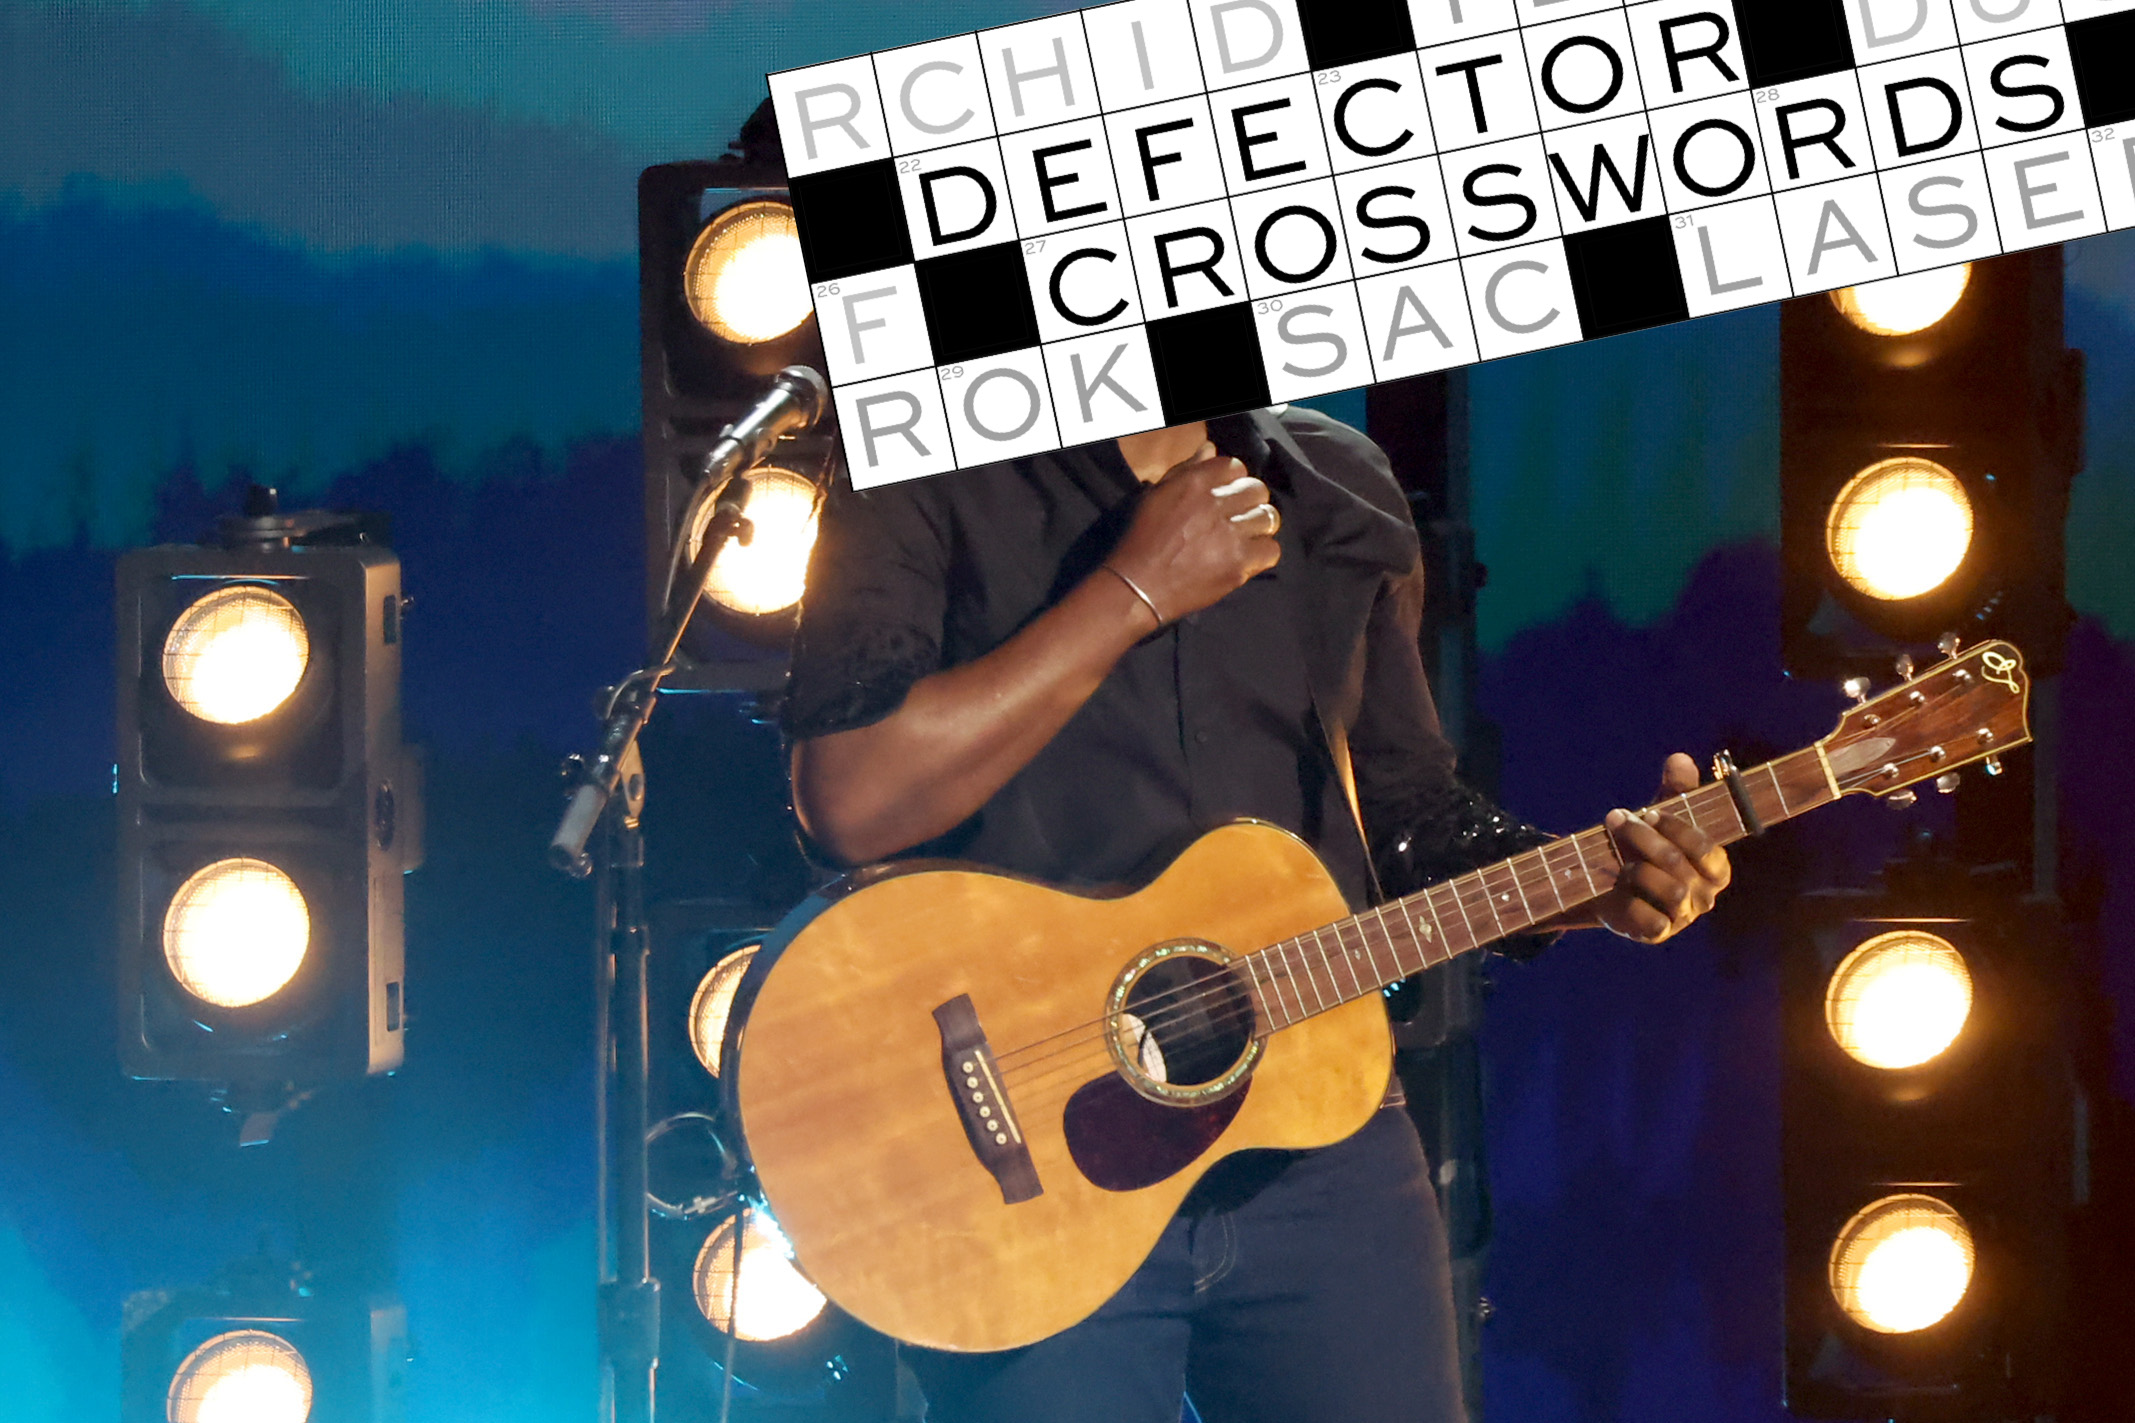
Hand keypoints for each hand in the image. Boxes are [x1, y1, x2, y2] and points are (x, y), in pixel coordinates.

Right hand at [1102, 443, 1280, 625]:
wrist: (1140, 585)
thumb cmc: (1144, 539)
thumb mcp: (1158, 494)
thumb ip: (1187, 469)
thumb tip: (1210, 449)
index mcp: (1195, 483)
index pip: (1235, 467)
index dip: (1233, 481)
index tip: (1226, 495)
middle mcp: (1215, 504)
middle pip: (1257, 490)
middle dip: (1249, 502)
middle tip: (1237, 517)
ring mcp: (1230, 535)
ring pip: (1268, 518)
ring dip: (1257, 527)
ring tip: (1243, 537)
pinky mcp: (1239, 564)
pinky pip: (1271, 550)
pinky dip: (1261, 553)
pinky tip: (1246, 557)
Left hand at [1590, 752, 1731, 943]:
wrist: (1609, 883)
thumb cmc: (1645, 846)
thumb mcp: (1660, 816)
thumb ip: (1676, 789)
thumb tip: (1680, 759)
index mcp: (1716, 867)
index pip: (1707, 847)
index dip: (1677, 828)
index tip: (1649, 813)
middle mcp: (1706, 895)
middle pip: (1681, 865)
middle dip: (1644, 840)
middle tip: (1617, 820)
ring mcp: (1683, 917)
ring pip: (1670, 891)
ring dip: (1637, 867)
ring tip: (1617, 858)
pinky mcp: (1658, 933)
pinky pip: (1652, 920)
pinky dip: (1631, 901)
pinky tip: (1618, 886)